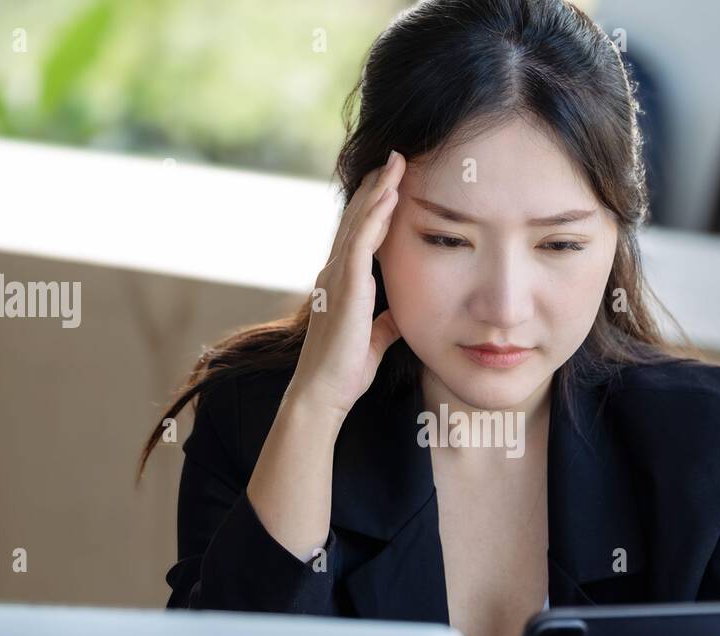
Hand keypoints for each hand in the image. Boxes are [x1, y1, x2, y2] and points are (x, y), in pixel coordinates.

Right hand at [288, 149, 406, 418]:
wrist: (322, 394)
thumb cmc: (344, 372)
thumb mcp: (373, 341)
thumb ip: (383, 324)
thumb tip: (397, 316)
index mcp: (341, 283)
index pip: (360, 235)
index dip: (375, 207)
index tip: (393, 182)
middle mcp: (335, 273)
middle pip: (357, 219)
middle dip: (377, 186)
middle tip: (395, 157)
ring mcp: (337, 277)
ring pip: (359, 222)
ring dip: (379, 190)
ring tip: (397, 162)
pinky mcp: (345, 287)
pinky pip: (361, 242)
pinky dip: (375, 216)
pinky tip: (390, 194)